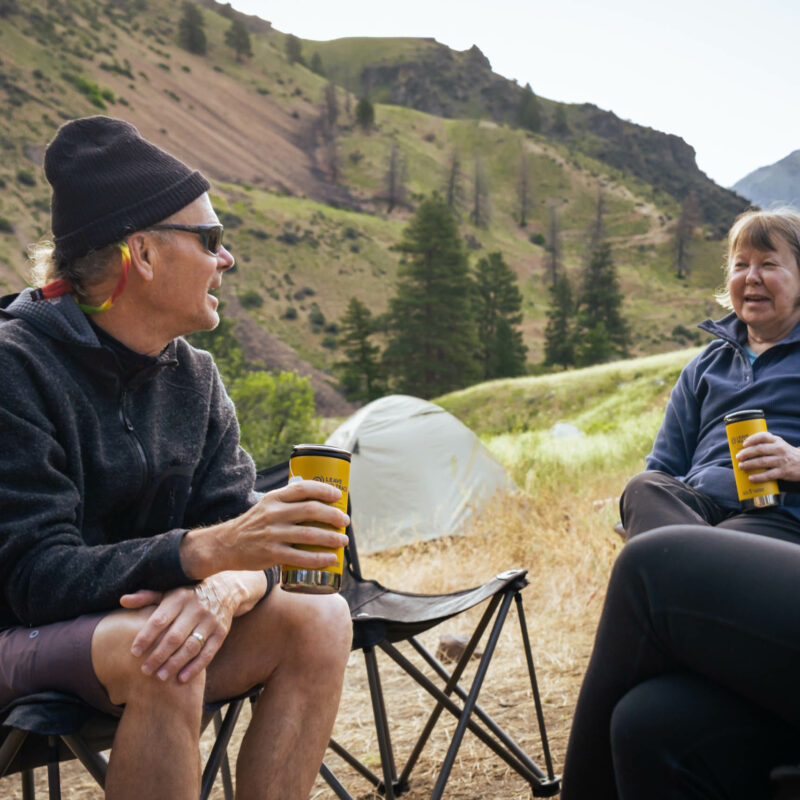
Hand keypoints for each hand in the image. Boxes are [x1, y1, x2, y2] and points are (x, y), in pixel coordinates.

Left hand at [119, 571, 262, 682]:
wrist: (225, 590)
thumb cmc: (188, 594)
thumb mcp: (169, 591)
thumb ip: (147, 597)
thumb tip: (123, 600)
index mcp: (179, 597)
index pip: (159, 620)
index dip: (145, 637)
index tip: (134, 652)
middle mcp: (196, 608)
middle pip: (174, 637)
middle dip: (158, 656)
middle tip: (145, 670)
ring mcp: (210, 621)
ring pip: (191, 647)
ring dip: (175, 664)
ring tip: (160, 677)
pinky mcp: (221, 632)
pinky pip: (208, 653)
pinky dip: (195, 667)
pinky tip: (182, 678)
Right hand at [180, 479, 349, 578]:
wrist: (226, 545)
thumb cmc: (254, 524)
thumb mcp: (267, 506)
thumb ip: (288, 502)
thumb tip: (321, 501)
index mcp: (274, 498)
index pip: (303, 488)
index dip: (324, 490)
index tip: (339, 496)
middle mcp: (273, 514)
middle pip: (311, 510)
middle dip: (334, 515)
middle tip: (345, 521)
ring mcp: (272, 534)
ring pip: (310, 534)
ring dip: (331, 537)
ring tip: (343, 540)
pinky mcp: (272, 554)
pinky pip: (301, 556)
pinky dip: (319, 558)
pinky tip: (330, 558)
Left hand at [737, 432, 799, 482]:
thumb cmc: (786, 454)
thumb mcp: (779, 445)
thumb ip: (766, 444)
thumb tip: (744, 449)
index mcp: (777, 441)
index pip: (763, 436)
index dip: (752, 439)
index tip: (744, 444)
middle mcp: (779, 449)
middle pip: (759, 449)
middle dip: (746, 453)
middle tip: (738, 457)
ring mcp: (781, 461)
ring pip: (762, 462)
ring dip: (749, 464)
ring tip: (741, 466)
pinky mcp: (783, 472)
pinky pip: (769, 475)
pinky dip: (759, 477)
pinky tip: (751, 478)